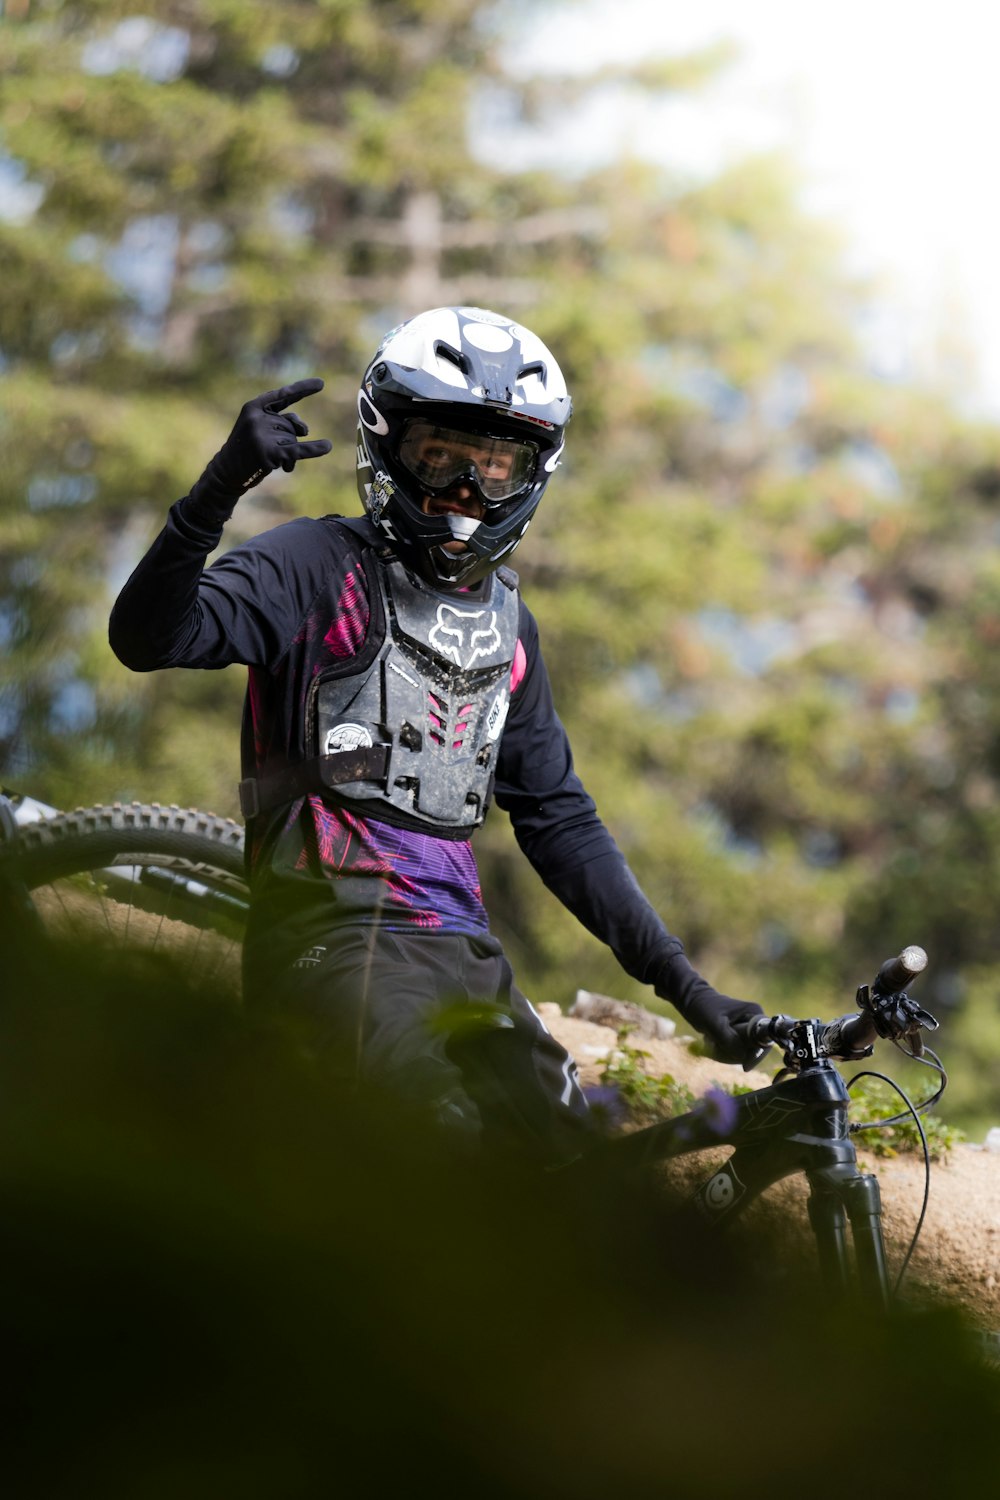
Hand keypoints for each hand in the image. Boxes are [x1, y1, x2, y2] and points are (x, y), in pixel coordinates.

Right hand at [195, 378, 332, 504]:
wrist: (227, 472)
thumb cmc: (246, 448)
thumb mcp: (259, 427)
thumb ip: (282, 421)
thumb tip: (305, 430)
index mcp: (254, 407)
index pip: (283, 396)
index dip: (303, 389)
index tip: (322, 383)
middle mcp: (257, 418)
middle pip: (290, 424)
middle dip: (287, 438)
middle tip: (269, 448)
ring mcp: (262, 435)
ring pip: (293, 440)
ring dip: (288, 454)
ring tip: (272, 460)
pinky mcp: (269, 453)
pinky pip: (298, 450)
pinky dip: (314, 449)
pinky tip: (327, 446)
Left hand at [686, 991, 765, 1066]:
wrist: (692, 1001)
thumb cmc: (704, 1008)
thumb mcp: (714, 1024)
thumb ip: (729, 1040)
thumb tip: (742, 1057)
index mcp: (754, 1013)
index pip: (765, 1040)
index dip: (757, 1055)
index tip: (745, 1066)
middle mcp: (754, 1022)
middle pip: (755, 1049)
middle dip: (738, 1055)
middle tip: (717, 1049)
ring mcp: (746, 1029)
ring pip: (744, 1053)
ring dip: (727, 1054)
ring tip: (710, 1042)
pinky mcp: (737, 1036)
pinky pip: (736, 1051)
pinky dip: (723, 1053)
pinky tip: (710, 1042)